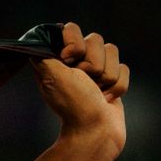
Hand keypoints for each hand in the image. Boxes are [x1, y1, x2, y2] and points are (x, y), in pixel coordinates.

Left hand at [33, 22, 129, 153]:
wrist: (96, 132)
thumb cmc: (74, 104)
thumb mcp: (53, 76)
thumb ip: (44, 54)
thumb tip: (36, 38)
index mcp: (57, 58)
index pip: (71, 28)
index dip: (74, 42)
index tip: (68, 58)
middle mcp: (76, 61)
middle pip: (96, 39)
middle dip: (93, 64)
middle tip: (85, 82)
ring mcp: (95, 71)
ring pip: (113, 51)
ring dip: (106, 76)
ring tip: (96, 92)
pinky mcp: (112, 81)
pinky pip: (124, 68)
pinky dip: (118, 86)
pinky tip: (106, 99)